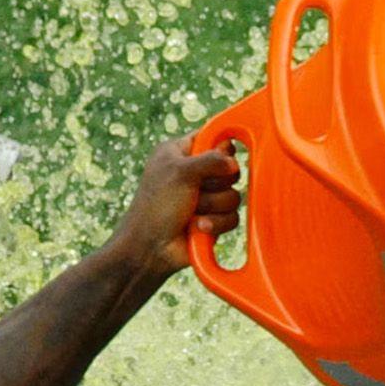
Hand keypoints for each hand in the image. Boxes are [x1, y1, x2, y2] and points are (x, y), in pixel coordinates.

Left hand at [107, 136, 241, 278]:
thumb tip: (234, 163)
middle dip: (216, 184)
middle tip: (197, 190)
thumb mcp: (180, 172)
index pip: (212, 137)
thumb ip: (211, 160)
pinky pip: (232, 217)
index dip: (219, 147)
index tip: (219, 157)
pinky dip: (216, 223)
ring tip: (193, 213)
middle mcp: (195, 173)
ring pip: (234, 196)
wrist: (150, 248)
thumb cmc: (157, 205)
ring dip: (213, 206)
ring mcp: (206, 198)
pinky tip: (198, 227)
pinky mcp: (214, 219)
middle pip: (229, 169)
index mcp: (180, 152)